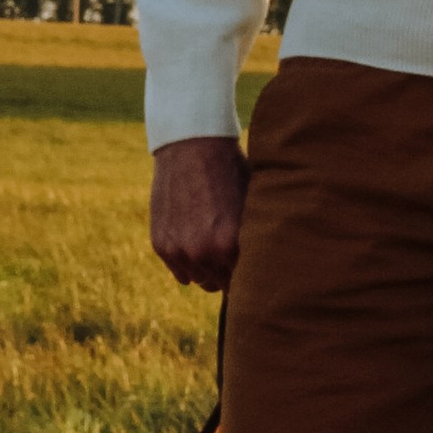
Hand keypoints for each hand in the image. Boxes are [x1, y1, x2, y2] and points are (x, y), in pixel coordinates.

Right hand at [150, 135, 248, 292]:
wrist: (191, 146)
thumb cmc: (230, 171)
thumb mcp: (252, 205)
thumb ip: (256, 240)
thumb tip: (270, 265)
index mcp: (230, 245)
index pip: (245, 281)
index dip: (251, 273)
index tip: (255, 267)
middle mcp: (202, 253)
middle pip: (222, 286)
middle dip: (229, 273)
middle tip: (233, 254)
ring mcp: (178, 250)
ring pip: (200, 280)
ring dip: (207, 268)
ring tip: (214, 244)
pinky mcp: (161, 245)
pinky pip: (179, 272)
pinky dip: (188, 262)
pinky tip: (196, 242)